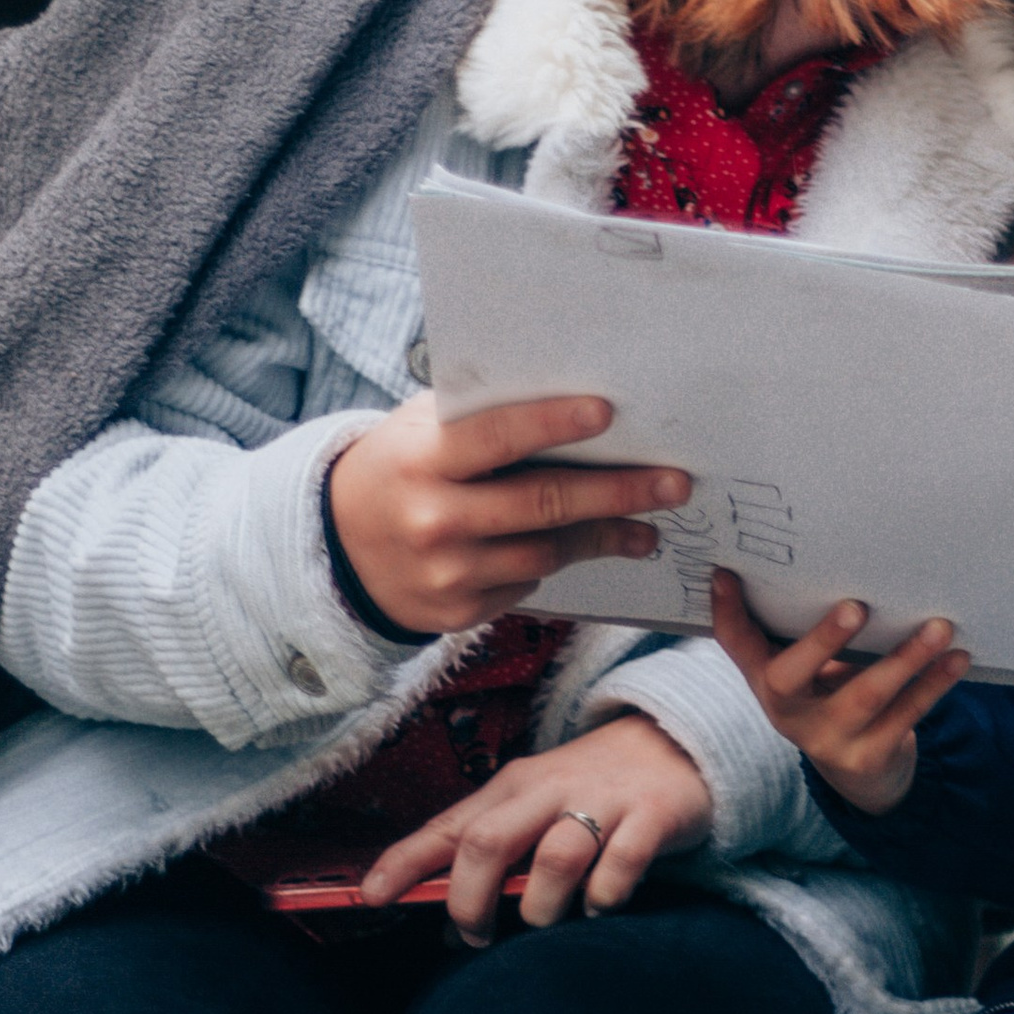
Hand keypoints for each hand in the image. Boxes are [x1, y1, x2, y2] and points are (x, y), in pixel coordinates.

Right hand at [325, 393, 687, 635]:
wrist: (339, 548)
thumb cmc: (399, 469)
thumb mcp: (419, 431)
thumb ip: (478, 418)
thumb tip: (570, 400)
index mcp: (423, 461)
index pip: (498, 438)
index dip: (554, 424)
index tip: (609, 412)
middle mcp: (434, 520)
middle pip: (544, 505)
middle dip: (617, 493)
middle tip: (673, 484)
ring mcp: (447, 573)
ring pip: (547, 551)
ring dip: (605, 537)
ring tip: (649, 525)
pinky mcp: (460, 613)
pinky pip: (528, 582)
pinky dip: (554, 560)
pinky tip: (582, 546)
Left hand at [358, 715, 715, 939]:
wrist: (674, 743)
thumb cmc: (591, 790)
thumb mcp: (535, 811)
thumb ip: (497, 861)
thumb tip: (453, 927)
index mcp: (511, 788)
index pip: (447, 826)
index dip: (404, 862)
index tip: (371, 896)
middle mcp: (549, 789)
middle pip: (489, 841)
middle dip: (471, 899)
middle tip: (474, 936)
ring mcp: (602, 801)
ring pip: (555, 855)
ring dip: (540, 903)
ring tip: (544, 922)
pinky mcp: (651, 816)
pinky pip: (620, 864)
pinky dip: (604, 896)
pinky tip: (599, 907)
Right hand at [709, 569, 965, 814]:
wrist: (861, 772)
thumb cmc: (833, 694)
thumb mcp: (808, 668)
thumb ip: (803, 627)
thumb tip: (828, 556)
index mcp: (767, 681)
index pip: (736, 646)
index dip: (726, 613)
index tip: (726, 573)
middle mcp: (787, 713)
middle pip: (791, 678)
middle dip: (823, 640)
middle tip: (856, 606)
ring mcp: (827, 740)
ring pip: (865, 697)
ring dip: (905, 659)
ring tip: (939, 627)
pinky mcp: (868, 757)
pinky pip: (906, 715)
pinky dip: (934, 684)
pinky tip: (957, 657)